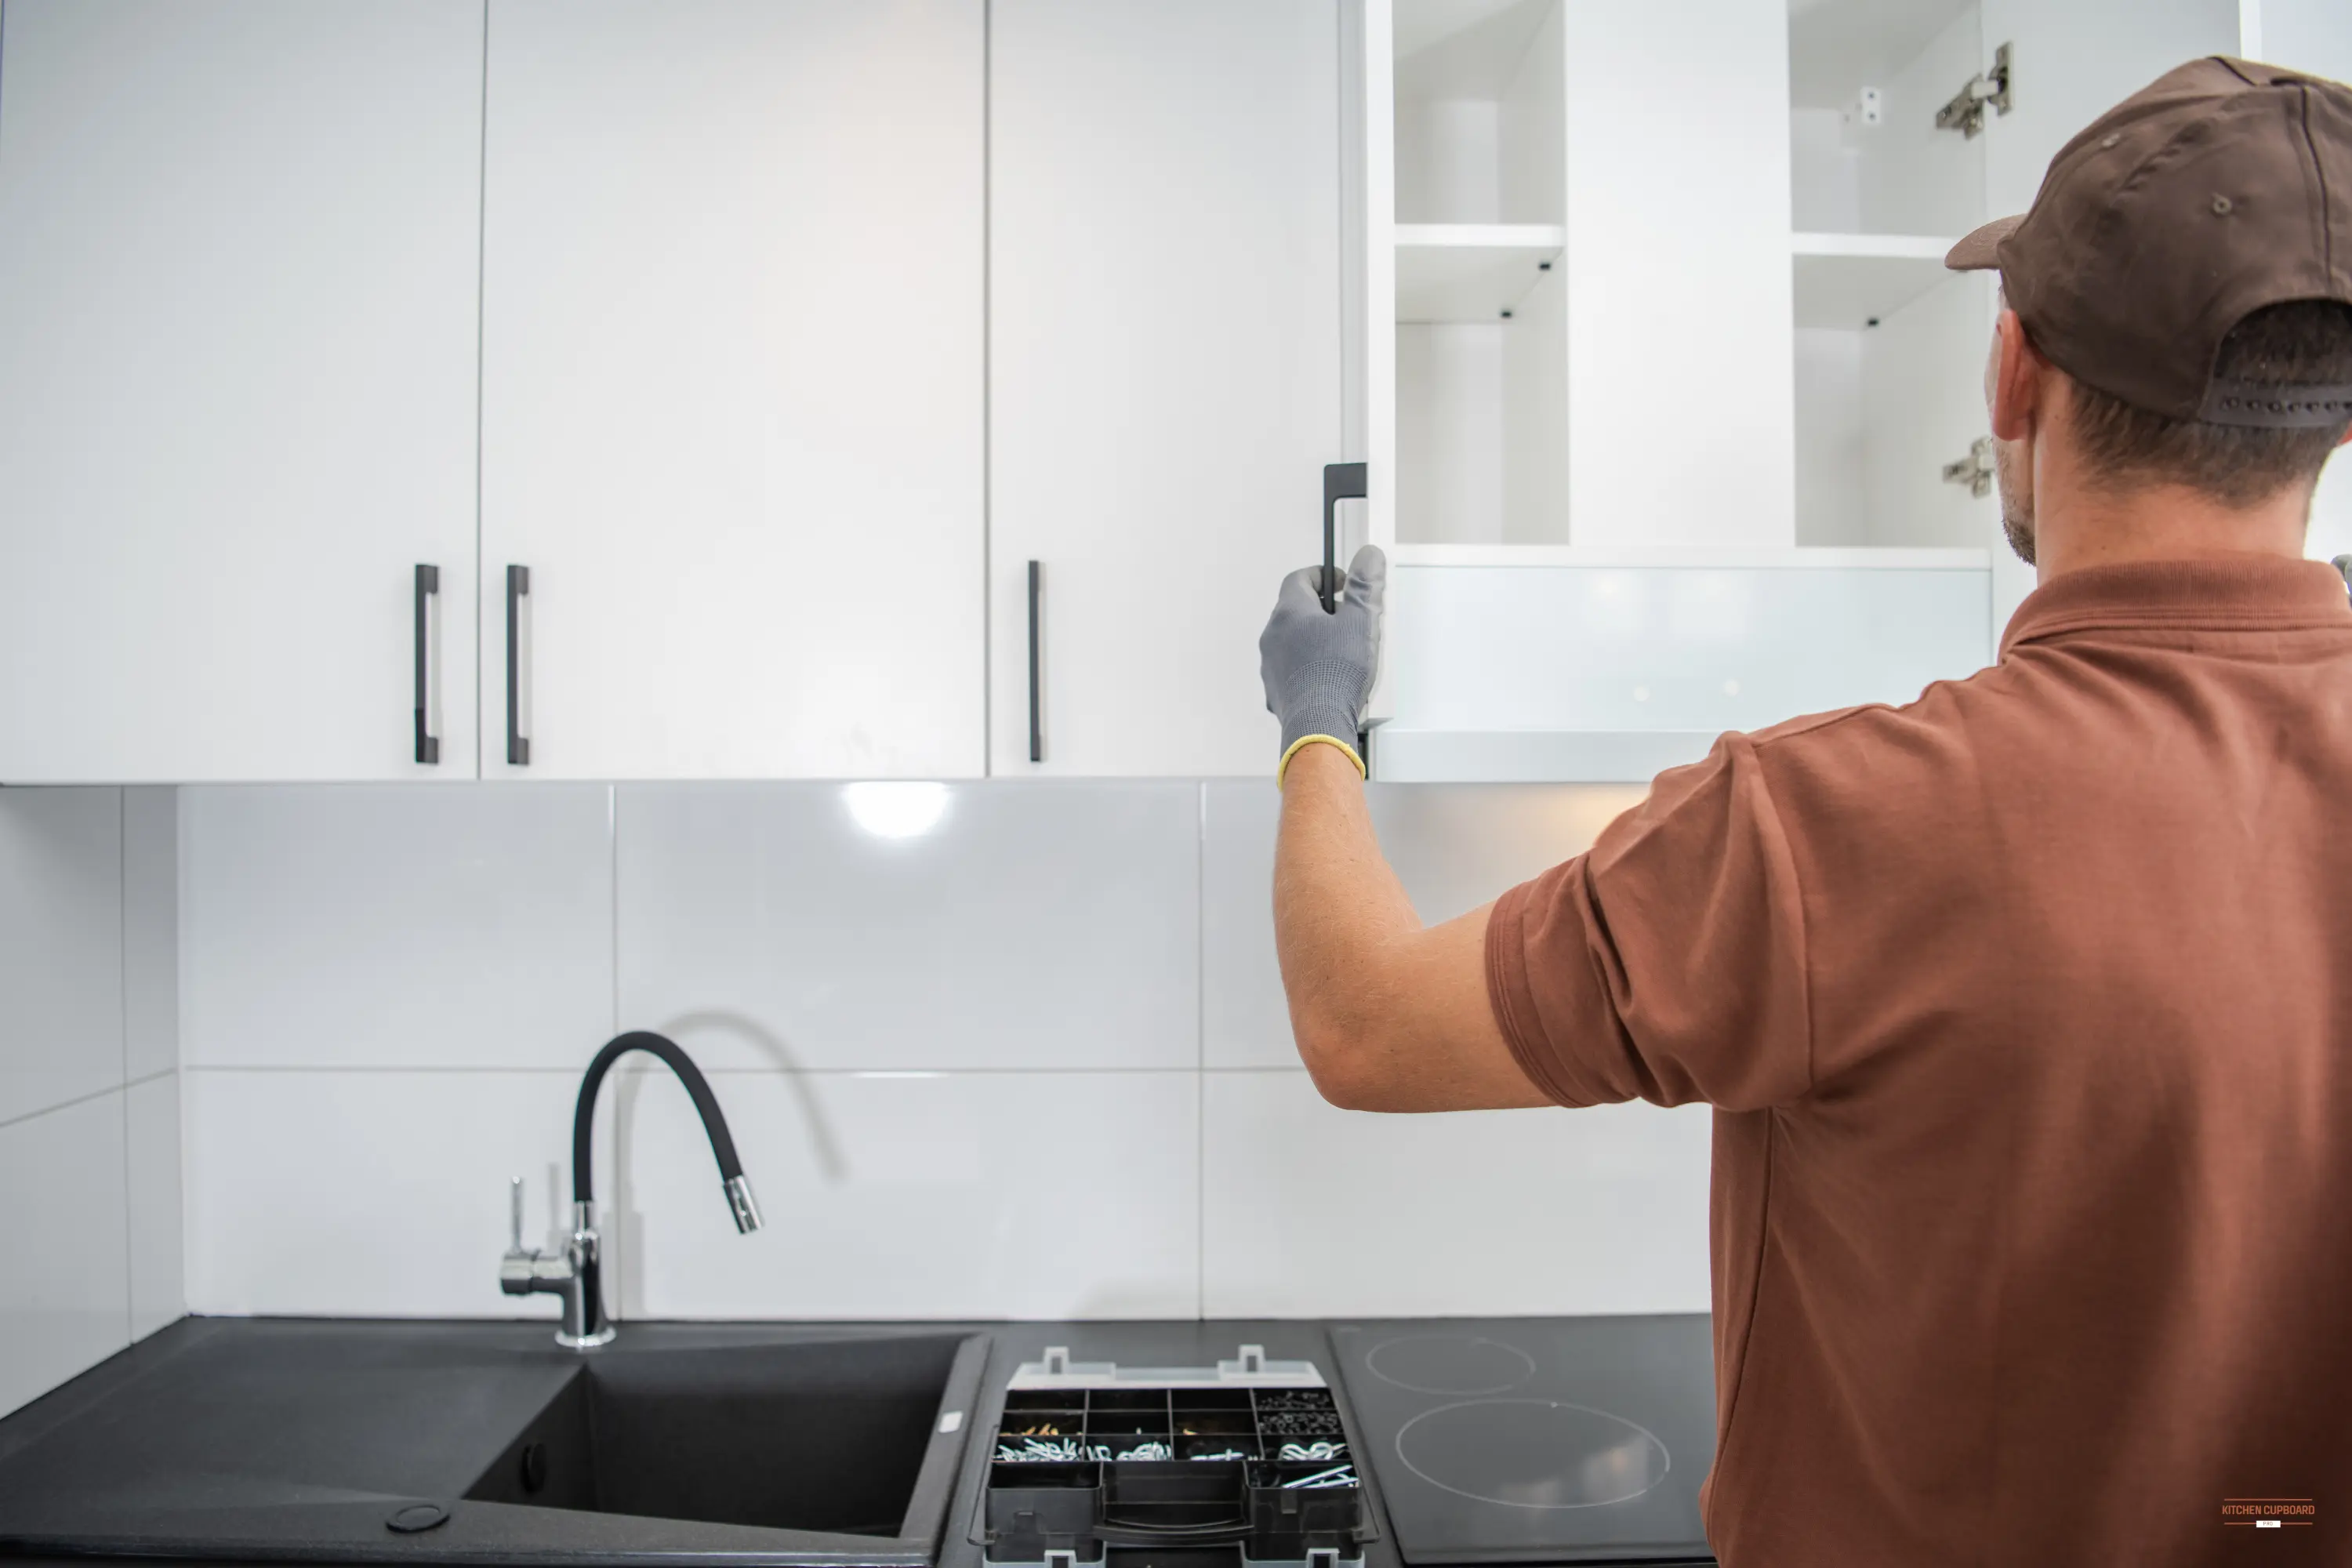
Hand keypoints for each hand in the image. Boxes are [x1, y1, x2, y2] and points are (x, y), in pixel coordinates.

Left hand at [1259, 545, 1384, 780]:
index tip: (1341, 583)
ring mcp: (1271, 665)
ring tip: (1341, 652)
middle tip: (1347, 619)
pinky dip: (1307, 668)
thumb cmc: (1336, 675)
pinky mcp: (1275, 691)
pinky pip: (1290, 670)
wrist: (1319, 725)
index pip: (1299, 578)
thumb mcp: (1361, 622)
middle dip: (1321, 610)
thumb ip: (1365, 586)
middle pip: (1295, 610)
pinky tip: (1329, 679)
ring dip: (1313, 641)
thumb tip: (1368, 556)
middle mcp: (1273, 636)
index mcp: (1290, 612)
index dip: (1322, 575)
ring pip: (1292, 642)